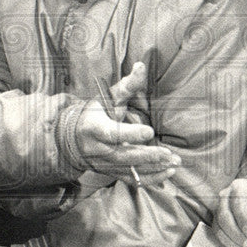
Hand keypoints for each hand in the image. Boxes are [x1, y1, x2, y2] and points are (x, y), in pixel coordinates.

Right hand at [77, 62, 179, 182]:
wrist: (71, 139)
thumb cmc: (93, 114)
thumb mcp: (106, 97)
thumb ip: (126, 85)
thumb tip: (141, 66)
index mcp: (94, 127)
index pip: (112, 133)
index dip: (130, 134)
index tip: (149, 131)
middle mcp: (98, 149)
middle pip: (124, 156)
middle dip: (148, 156)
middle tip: (168, 154)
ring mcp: (105, 164)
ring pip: (130, 170)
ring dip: (154, 169)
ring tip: (174, 163)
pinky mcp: (112, 173)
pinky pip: (132, 180)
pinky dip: (151, 179)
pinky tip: (168, 173)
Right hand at [210, 179, 246, 246]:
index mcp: (241, 187)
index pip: (238, 205)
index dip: (244, 222)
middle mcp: (226, 196)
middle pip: (225, 217)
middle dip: (237, 235)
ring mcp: (218, 208)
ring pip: (219, 228)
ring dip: (233, 243)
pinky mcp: (217, 221)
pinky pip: (219, 235)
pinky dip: (230, 246)